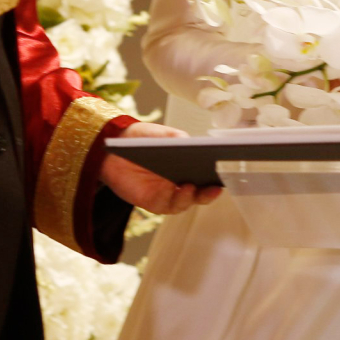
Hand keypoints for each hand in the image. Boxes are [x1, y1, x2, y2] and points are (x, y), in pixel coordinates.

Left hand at [98, 121, 222, 215]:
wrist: (112, 149)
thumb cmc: (141, 139)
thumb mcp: (164, 134)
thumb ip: (180, 138)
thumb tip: (196, 146)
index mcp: (187, 166)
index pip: (208, 174)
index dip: (219, 175)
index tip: (227, 171)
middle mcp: (181, 182)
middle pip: (201, 192)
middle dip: (210, 191)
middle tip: (216, 185)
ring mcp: (168, 194)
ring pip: (187, 201)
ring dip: (192, 196)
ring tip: (193, 185)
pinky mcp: (154, 202)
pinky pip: (169, 205)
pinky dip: (177, 199)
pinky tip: (178, 189)